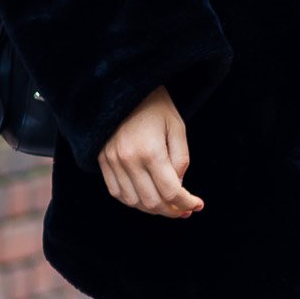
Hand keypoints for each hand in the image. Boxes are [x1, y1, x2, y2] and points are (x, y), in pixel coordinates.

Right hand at [97, 85, 203, 217]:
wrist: (122, 87)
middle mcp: (128, 160)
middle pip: (152, 202)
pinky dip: (133, 201)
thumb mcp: (177, 127)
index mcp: (150, 151)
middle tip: (185, 210)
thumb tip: (178, 186)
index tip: (197, 205)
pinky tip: (147, 197)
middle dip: (172, 210)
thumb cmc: (155, 105)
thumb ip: (181, 160)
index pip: (171, 191)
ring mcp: (112, 162)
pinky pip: (116, 192)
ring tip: (167, 205)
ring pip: (133, 202)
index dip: (186, 203)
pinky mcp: (102, 161)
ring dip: (152, 209)